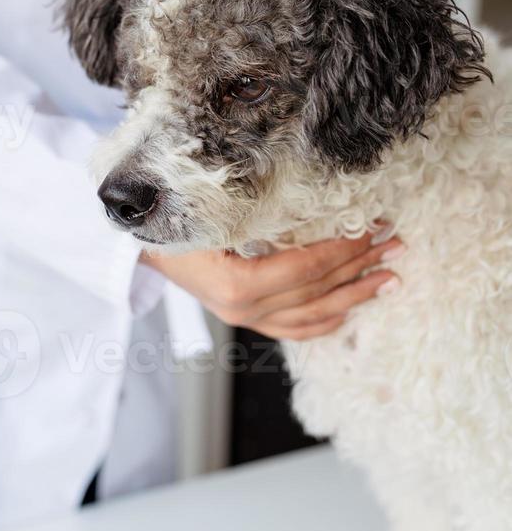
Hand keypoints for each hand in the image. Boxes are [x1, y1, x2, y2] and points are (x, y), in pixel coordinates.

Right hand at [139, 228, 403, 340]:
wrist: (136, 243)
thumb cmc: (170, 221)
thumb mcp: (210, 213)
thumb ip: (257, 216)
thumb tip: (313, 202)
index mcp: (237, 283)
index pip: (305, 268)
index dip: (343, 250)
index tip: (373, 230)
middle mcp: (243, 308)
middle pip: (316, 290)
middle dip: (360, 267)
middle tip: (395, 245)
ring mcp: (244, 318)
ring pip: (312, 314)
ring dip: (354, 294)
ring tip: (389, 277)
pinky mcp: (244, 318)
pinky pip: (294, 328)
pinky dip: (325, 320)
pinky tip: (350, 309)